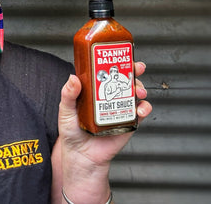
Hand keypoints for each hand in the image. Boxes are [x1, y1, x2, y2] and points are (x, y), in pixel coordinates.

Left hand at [52, 62, 151, 202]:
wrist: (82, 158)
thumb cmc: (72, 133)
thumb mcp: (65, 111)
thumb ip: (68, 95)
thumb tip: (73, 77)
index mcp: (94, 90)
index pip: (106, 70)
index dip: (115, 61)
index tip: (122, 53)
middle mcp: (109, 96)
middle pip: (125, 78)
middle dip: (134, 70)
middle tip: (137, 68)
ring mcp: (120, 108)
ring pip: (135, 92)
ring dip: (140, 87)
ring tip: (138, 90)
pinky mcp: (128, 123)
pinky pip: (141, 113)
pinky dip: (144, 108)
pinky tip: (141, 108)